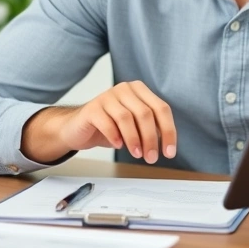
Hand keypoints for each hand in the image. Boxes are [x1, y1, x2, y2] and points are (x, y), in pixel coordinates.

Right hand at [21, 81, 176, 164]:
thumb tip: (167, 144)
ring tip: (137, 154)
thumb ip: (151, 129)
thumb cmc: (110, 127)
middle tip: (151, 157)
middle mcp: (124, 89)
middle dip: (151, 138)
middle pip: (145, 113)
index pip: (161, 108)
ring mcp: (107, 96)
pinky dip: (115, 136)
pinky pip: (107, 122)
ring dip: (134, 139)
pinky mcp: (92, 108)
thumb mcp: (135, 127)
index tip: (169, 152)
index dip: (169, 131)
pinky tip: (118, 145)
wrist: (79, 128)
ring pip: (126, 117)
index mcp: (139, 90)